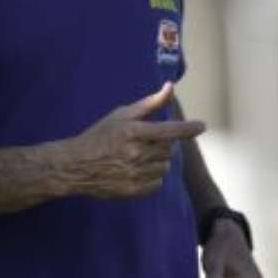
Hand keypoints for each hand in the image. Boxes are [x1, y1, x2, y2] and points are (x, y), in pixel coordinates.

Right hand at [61, 82, 205, 198]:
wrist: (75, 165)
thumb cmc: (99, 136)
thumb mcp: (121, 115)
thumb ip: (150, 103)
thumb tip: (170, 87)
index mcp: (133, 132)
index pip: (170, 130)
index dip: (188, 128)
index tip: (202, 126)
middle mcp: (136, 154)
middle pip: (169, 149)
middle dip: (163, 144)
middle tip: (146, 141)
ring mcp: (135, 174)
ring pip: (164, 166)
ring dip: (158, 160)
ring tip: (139, 156)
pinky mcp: (133, 190)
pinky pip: (157, 182)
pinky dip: (152, 175)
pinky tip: (136, 169)